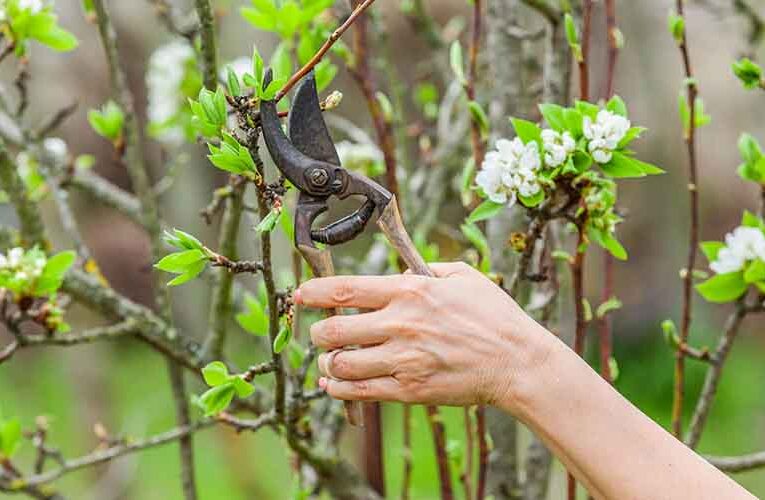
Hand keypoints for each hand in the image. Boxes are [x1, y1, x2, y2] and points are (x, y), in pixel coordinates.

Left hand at [295, 262, 553, 410]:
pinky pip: (359, 391)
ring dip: (327, 361)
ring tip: (331, 359)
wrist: (516, 363)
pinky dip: (338, 388)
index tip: (299, 295)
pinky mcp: (409, 390)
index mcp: (410, 292)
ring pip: (340, 364)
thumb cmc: (493, 315)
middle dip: (316, 332)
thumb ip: (423, 271)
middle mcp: (400, 325)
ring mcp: (403, 360)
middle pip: (333, 331)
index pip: (345, 290)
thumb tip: (394, 278)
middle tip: (319, 332)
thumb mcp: (462, 276)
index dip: (313, 293)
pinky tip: (334, 382)